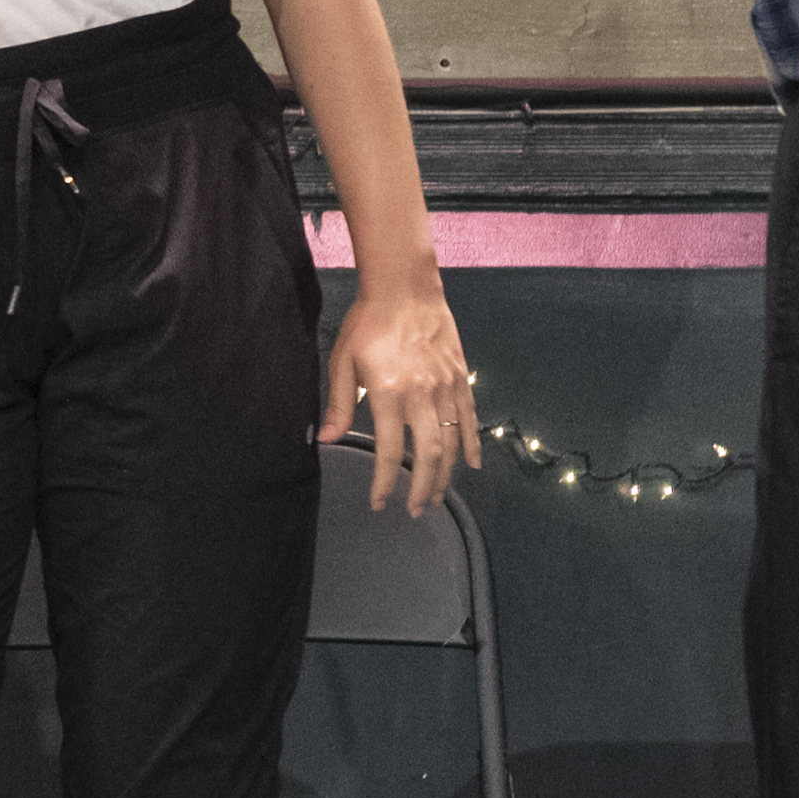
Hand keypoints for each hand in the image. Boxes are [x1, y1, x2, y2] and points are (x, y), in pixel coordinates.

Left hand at [320, 274, 479, 517]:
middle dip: (422, 488)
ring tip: (436, 496)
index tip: (380, 502)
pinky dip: (471, 444)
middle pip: (428, 454)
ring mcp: (445, 386)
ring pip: (451, 442)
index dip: (385, 482)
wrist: (405, 287)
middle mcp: (421, 394)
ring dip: (446, 474)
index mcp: (388, 392)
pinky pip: (469, 418)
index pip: (390, 450)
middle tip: (414, 510)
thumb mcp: (343, 361)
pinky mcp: (460, 378)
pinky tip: (471, 465)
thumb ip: (339, 404)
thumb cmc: (368, 322)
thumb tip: (326, 439)